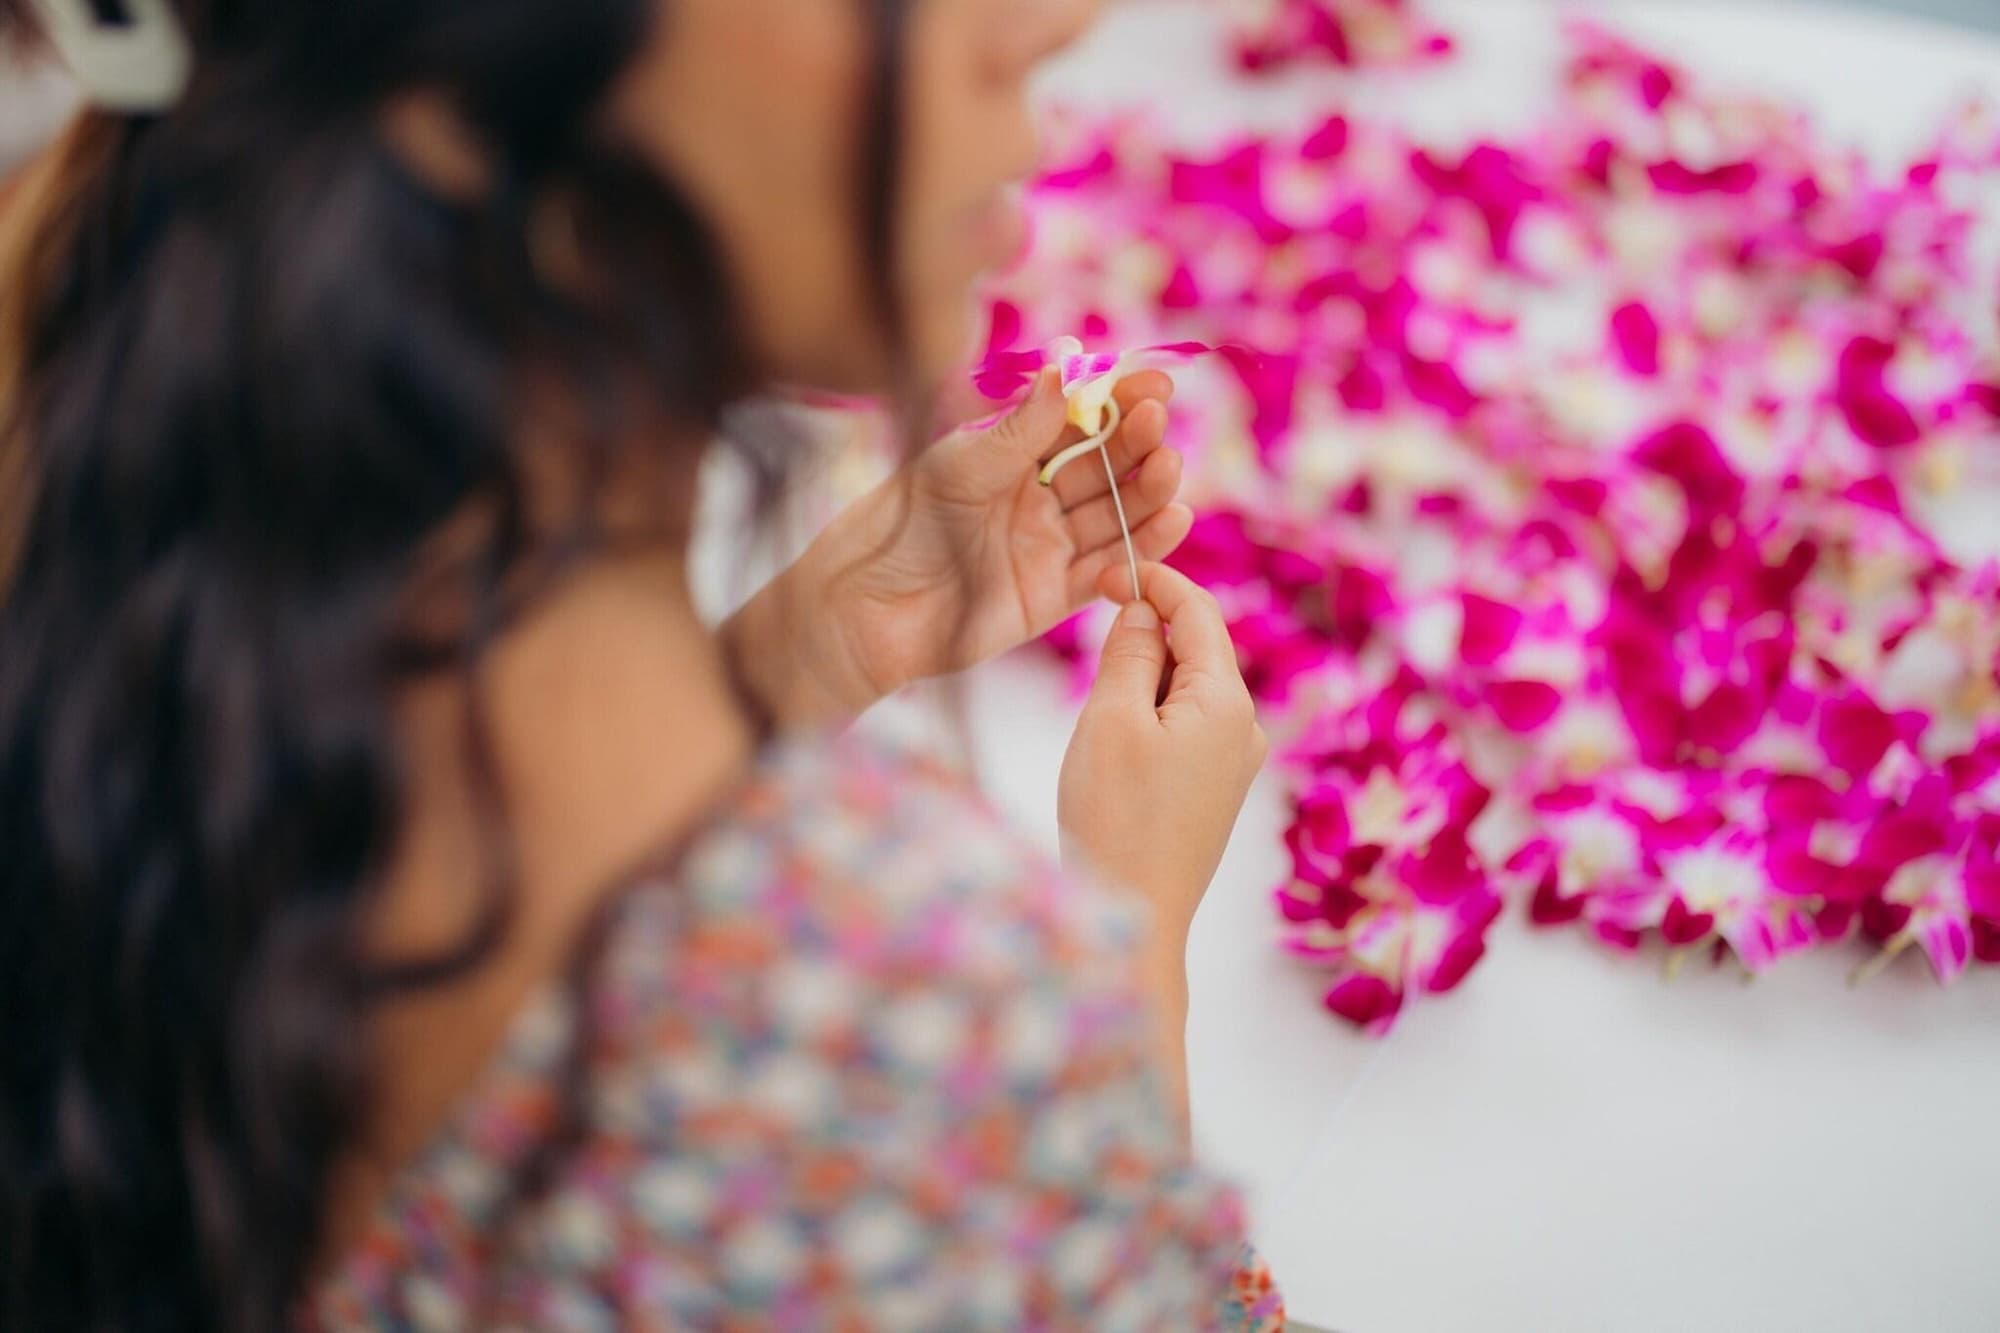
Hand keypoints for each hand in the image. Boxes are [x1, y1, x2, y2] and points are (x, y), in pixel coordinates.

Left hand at [722, 369, 1193, 724]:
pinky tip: (1174, 520)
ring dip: (1148, 491)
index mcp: (1010, 454)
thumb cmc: (899, 526)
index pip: (1078, 420)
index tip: (1153, 383)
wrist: (866, 609)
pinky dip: (1143, 547)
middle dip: (1137, 442)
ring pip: (1115, 513)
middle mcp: (1036, 496)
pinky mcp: (1055, 596)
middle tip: (1157, 421)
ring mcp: (1049, 545)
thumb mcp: (958, 467)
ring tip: (1169, 467)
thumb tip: (1063, 367)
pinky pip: (1110, 568)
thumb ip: (1018, 429)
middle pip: (1106, 465)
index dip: (1117, 401)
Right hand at [1057, 562, 1267, 941]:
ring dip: (1142, 684)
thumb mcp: (1110, 719)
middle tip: (1088, 650)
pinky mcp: (1214, 792)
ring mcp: (1234, 763)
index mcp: (1228, 701)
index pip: (1199, 612)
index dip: (1156, 581)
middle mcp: (1245, 728)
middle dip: (1145, 638)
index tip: (1107, 572)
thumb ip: (1130, 653)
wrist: (1134, 921)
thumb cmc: (1116, 820)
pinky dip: (1149, 718)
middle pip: (1196, 650)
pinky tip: (1115, 749)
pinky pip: (1185, 728)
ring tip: (1097, 720)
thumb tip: (1144, 611)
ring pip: (1187, 691)